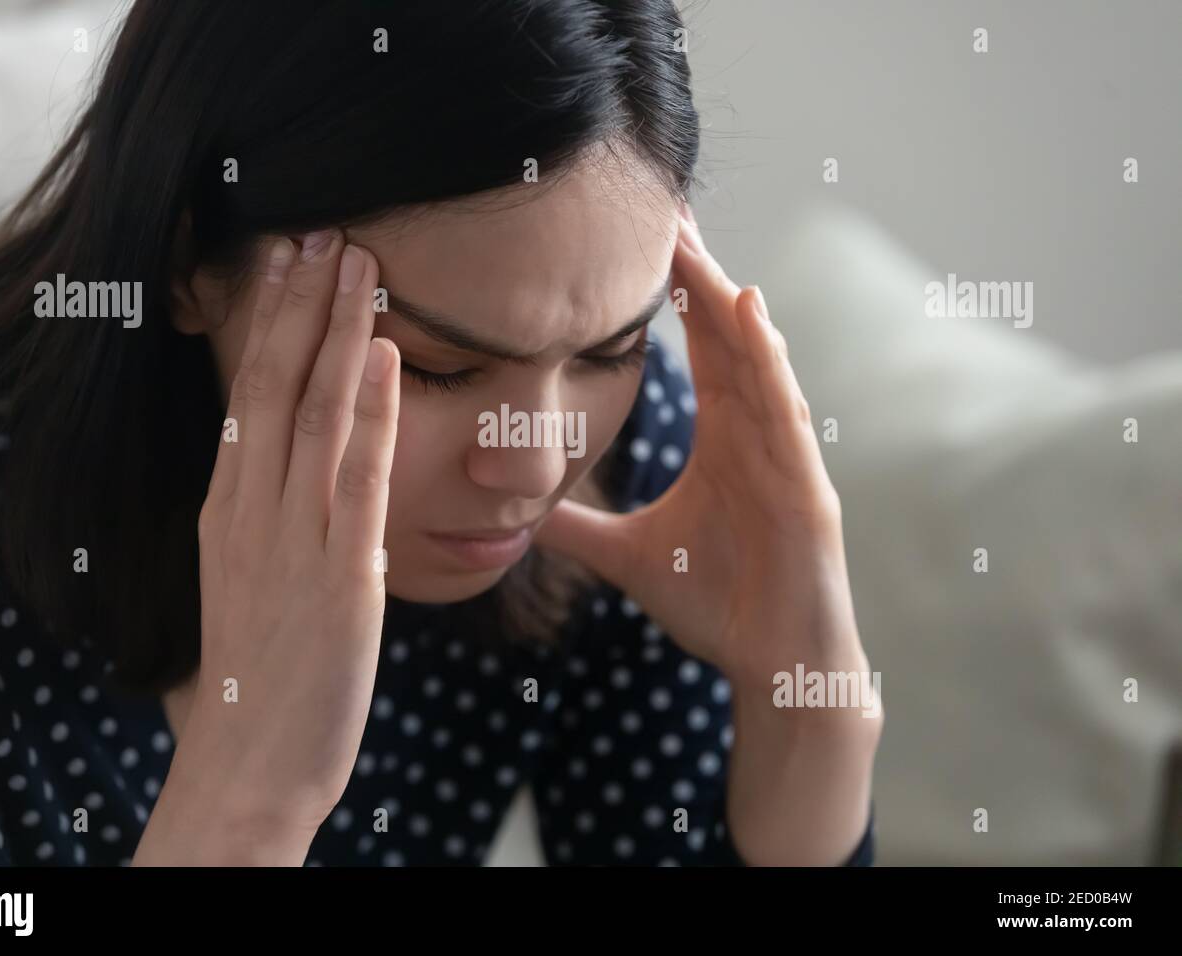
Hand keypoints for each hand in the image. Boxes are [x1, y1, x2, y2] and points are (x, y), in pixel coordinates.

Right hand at [164, 230, 398, 839]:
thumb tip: (294, 475)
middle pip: (275, 384)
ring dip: (338, 332)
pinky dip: (374, 409)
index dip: (270, 323)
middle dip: (300, 304)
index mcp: (227, 507)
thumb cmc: (256, 674)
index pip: (249, 393)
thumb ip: (268, 519)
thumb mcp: (248, 578)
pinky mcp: (342, 571)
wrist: (250, 759)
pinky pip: (358, 473)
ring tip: (358, 263)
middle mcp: (252, 507)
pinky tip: (387, 355)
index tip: (286, 262)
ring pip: (316, 410)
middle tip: (322, 230)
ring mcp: (294, 535)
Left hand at [534, 203, 867, 692]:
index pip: (697, 350)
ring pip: (753, 357)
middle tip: (662, 206)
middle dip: (695, 273)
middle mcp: (757, 433)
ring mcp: (784, 453)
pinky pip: (784, 408)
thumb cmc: (719, 608)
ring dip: (724, 296)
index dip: (670, 296)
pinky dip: (769, 358)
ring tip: (691, 240)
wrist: (775, 667)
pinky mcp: (805, 483)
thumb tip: (522, 513)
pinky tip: (750, 310)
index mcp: (724, 442)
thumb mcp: (629, 557)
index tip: (636, 243)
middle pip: (724, 334)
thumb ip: (580, 530)